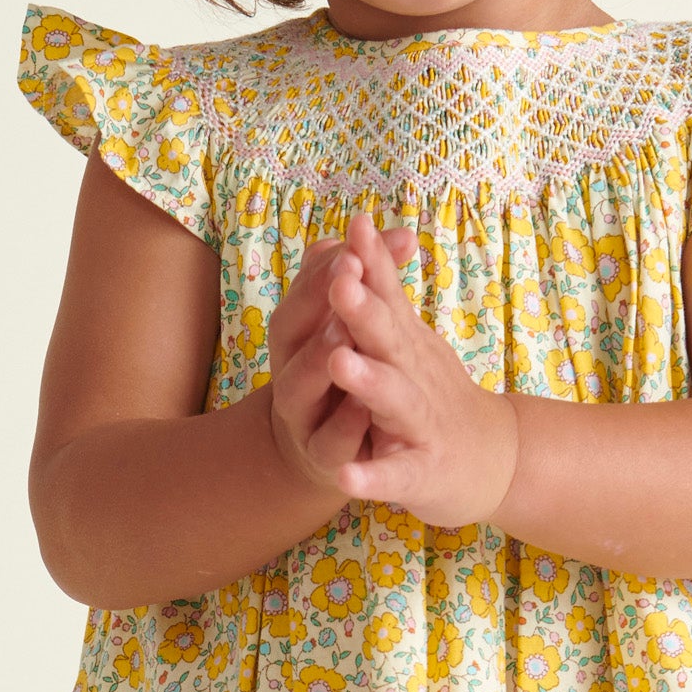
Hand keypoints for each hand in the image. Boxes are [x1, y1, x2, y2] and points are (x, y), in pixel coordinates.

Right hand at [263, 211, 404, 501]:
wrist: (332, 448)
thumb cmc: (342, 373)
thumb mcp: (355, 326)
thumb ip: (376, 280)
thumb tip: (403, 235)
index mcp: (297, 333)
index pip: (302, 293)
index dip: (323, 272)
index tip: (352, 248)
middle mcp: (289, 370)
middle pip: (291, 334)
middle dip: (317, 307)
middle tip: (346, 281)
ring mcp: (302, 415)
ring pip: (299, 390)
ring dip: (316, 367)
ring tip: (341, 349)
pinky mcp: (322, 457)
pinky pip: (329, 444)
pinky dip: (341, 433)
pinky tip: (360, 415)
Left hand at [321, 230, 519, 528]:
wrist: (495, 461)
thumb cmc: (436, 394)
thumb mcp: (410, 338)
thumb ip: (383, 289)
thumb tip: (362, 227)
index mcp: (406, 345)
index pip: (387, 295)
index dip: (371, 262)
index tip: (355, 224)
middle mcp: (416, 378)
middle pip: (389, 339)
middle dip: (364, 311)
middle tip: (340, 281)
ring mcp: (420, 426)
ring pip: (395, 401)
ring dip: (368, 382)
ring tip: (338, 362)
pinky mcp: (420, 474)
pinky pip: (395, 476)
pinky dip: (373, 477)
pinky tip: (347, 477)